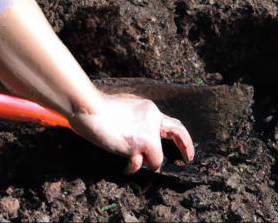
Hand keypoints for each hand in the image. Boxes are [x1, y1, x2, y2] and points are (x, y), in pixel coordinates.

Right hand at [69, 94, 194, 172]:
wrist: (90, 109)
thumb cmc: (98, 112)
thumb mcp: (124, 113)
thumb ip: (137, 126)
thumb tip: (139, 151)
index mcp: (149, 109)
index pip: (171, 122)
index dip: (180, 136)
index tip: (185, 148)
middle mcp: (153, 118)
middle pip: (178, 133)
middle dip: (186, 147)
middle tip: (188, 160)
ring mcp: (149, 131)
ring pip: (157, 158)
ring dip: (144, 162)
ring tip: (127, 158)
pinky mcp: (142, 143)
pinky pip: (149, 164)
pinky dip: (135, 168)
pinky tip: (124, 163)